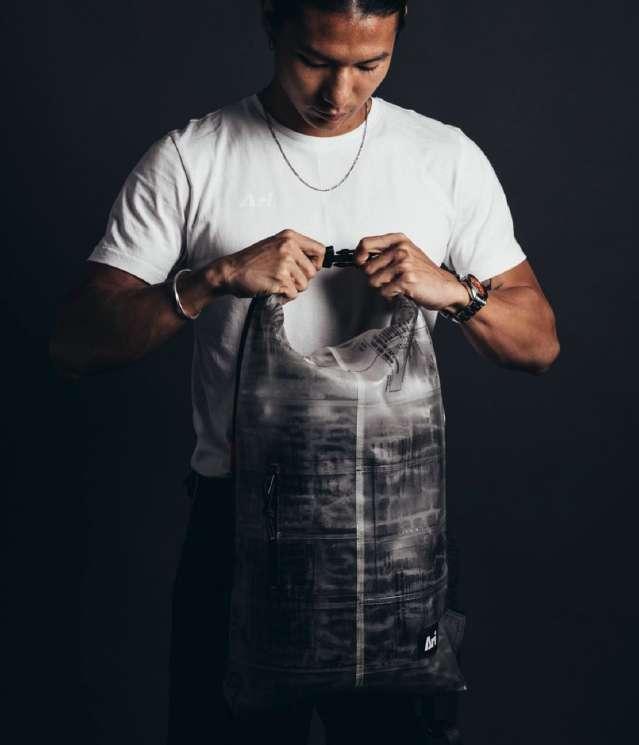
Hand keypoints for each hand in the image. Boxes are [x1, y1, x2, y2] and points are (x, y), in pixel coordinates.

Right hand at [215, 229, 325, 299]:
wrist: (231, 271)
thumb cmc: (252, 261)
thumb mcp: (275, 245)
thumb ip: (295, 250)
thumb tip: (318, 263)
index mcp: (289, 237)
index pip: (320, 250)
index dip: (317, 263)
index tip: (307, 268)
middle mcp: (288, 247)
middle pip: (313, 272)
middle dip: (301, 279)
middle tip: (285, 278)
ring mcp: (284, 263)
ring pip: (304, 285)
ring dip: (292, 289)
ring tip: (277, 282)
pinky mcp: (280, 279)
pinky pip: (293, 294)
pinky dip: (284, 296)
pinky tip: (273, 289)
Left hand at [354, 233, 468, 310]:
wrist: (445, 287)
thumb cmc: (423, 273)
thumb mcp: (405, 254)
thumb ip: (384, 253)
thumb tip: (359, 259)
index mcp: (398, 240)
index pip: (365, 244)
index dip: (358, 257)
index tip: (361, 264)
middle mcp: (401, 249)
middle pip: (366, 267)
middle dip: (374, 277)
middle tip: (389, 280)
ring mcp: (404, 264)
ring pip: (373, 281)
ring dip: (382, 288)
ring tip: (396, 285)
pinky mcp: (406, 279)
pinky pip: (383, 291)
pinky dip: (389, 296)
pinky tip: (401, 292)